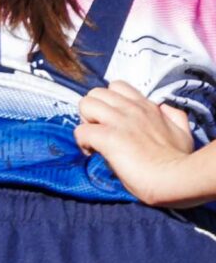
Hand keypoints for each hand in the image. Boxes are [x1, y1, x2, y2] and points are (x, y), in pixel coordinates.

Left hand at [77, 80, 204, 206]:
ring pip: (85, 104)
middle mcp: (132, 109)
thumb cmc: (178, 159)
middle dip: (90, 111)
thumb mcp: (182, 131)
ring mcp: (119, 121)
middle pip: (96, 93)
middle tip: (97, 130)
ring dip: (84, 122)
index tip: (110, 122)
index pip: (117, 87)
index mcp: (147, 106)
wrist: (174, 176)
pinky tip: (92, 153)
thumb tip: (164, 109)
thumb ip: (173, 116)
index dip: (107, 102)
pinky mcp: (108, 137)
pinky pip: (81, 130)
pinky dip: (82, 142)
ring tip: (93, 140)